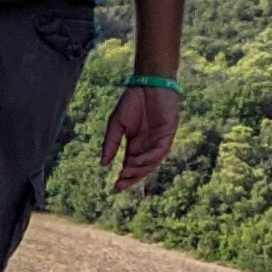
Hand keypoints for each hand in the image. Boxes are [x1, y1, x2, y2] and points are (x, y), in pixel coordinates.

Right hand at [102, 78, 181, 196]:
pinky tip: (138, 161)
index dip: (124, 177)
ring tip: (126, 174)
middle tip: (120, 185)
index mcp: (135, 144)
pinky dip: (150, 158)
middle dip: (131, 178)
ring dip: (140, 170)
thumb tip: (103, 164)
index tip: (114, 188)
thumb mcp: (116, 124)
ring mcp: (159, 140)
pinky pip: (160, 150)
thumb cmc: (132, 101)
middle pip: (141, 167)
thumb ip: (110, 144)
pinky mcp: (168, 133)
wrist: (147, 83)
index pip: (130, 165)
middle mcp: (148, 145)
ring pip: (152, 162)